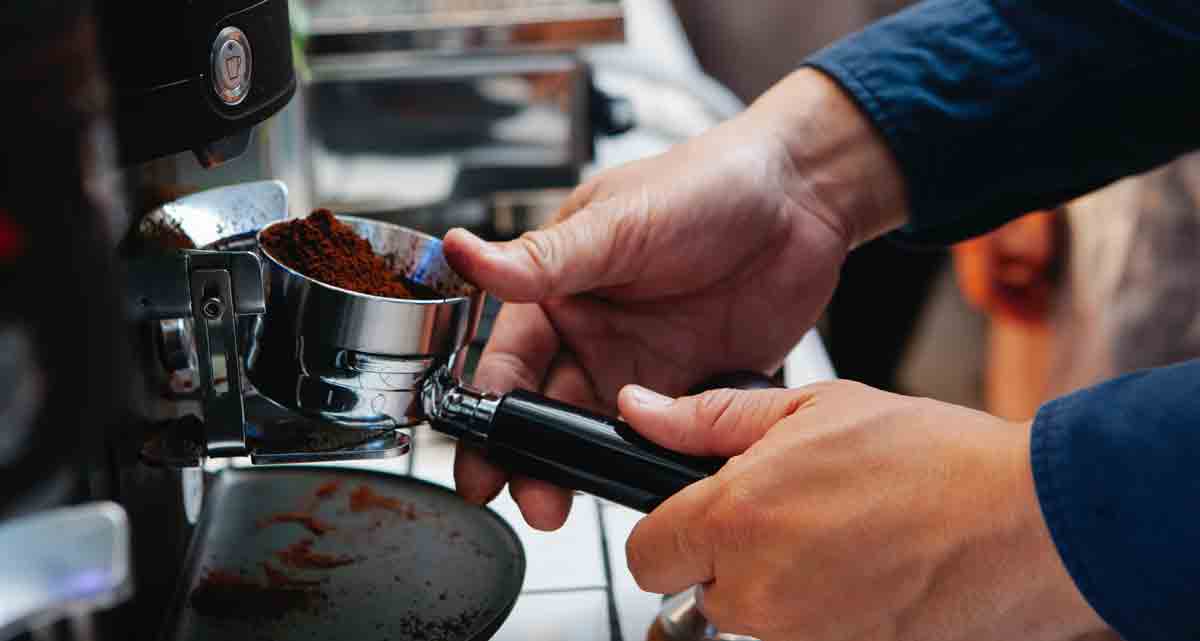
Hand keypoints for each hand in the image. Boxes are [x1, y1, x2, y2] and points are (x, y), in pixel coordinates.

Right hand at [443, 69, 906, 528]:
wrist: (802, 196)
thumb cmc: (706, 183)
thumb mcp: (618, 222)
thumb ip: (544, 259)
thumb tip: (463, 253)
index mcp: (560, 290)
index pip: (509, 362)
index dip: (487, 412)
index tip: (475, 457)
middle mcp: (595, 335)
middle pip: (546, 413)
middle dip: (529, 460)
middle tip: (527, 500)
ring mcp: (645, 366)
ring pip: (599, 436)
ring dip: (583, 471)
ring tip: (570, 503)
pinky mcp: (694, 388)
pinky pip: (664, 439)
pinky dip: (650, 462)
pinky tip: (643, 480)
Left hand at [620, 381, 1108, 640]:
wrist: (1027, 523)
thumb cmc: (933, 460)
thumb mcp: (813, 409)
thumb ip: (709, 418)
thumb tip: (641, 411)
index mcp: (737, 518)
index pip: (645, 554)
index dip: (667, 531)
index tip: (695, 517)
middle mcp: (759, 591)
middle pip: (700, 591)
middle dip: (730, 557)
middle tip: (794, 517)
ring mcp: (800, 639)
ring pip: (752, 618)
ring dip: (779, 586)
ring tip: (841, 540)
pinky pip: (802, 637)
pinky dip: (822, 613)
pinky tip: (865, 573)